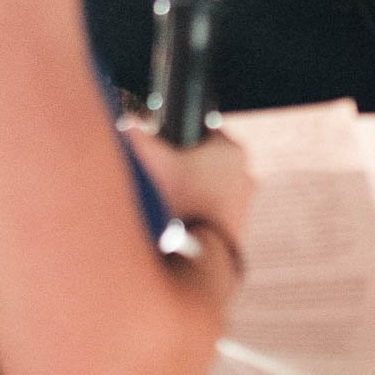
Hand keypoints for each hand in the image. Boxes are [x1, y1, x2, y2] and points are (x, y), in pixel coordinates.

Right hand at [121, 122, 253, 244]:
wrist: (200, 252)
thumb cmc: (180, 202)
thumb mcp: (155, 163)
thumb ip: (140, 137)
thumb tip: (128, 122)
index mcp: (231, 149)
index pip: (203, 129)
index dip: (180, 136)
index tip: (165, 146)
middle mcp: (245, 171)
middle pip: (207, 158)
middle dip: (185, 163)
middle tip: (165, 175)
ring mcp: (246, 197)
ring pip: (211, 182)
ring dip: (193, 186)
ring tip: (172, 197)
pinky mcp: (241, 219)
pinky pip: (216, 205)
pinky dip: (201, 206)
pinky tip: (184, 214)